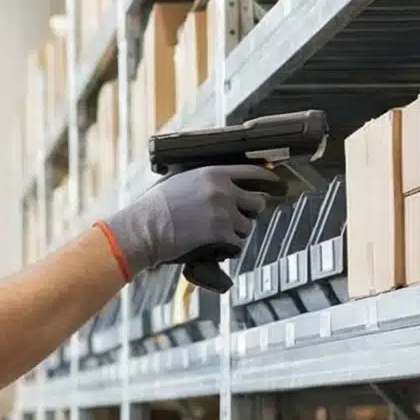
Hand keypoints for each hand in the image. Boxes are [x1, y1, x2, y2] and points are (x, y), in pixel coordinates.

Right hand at [96, 164, 279, 278]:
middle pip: (257, 202)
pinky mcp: (221, 232)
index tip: (276, 185)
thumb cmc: (155, 206)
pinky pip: (238, 242)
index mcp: (213, 173)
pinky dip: (229, 247)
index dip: (267, 180)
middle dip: (250, 212)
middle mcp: (222, 190)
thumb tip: (221, 183)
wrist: (144, 228)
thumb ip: (204, 179)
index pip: (253, 173)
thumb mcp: (180, 180)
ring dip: (237, 232)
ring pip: (248, 225)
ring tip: (217, 234)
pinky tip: (214, 245)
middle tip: (236, 219)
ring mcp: (223, 211)